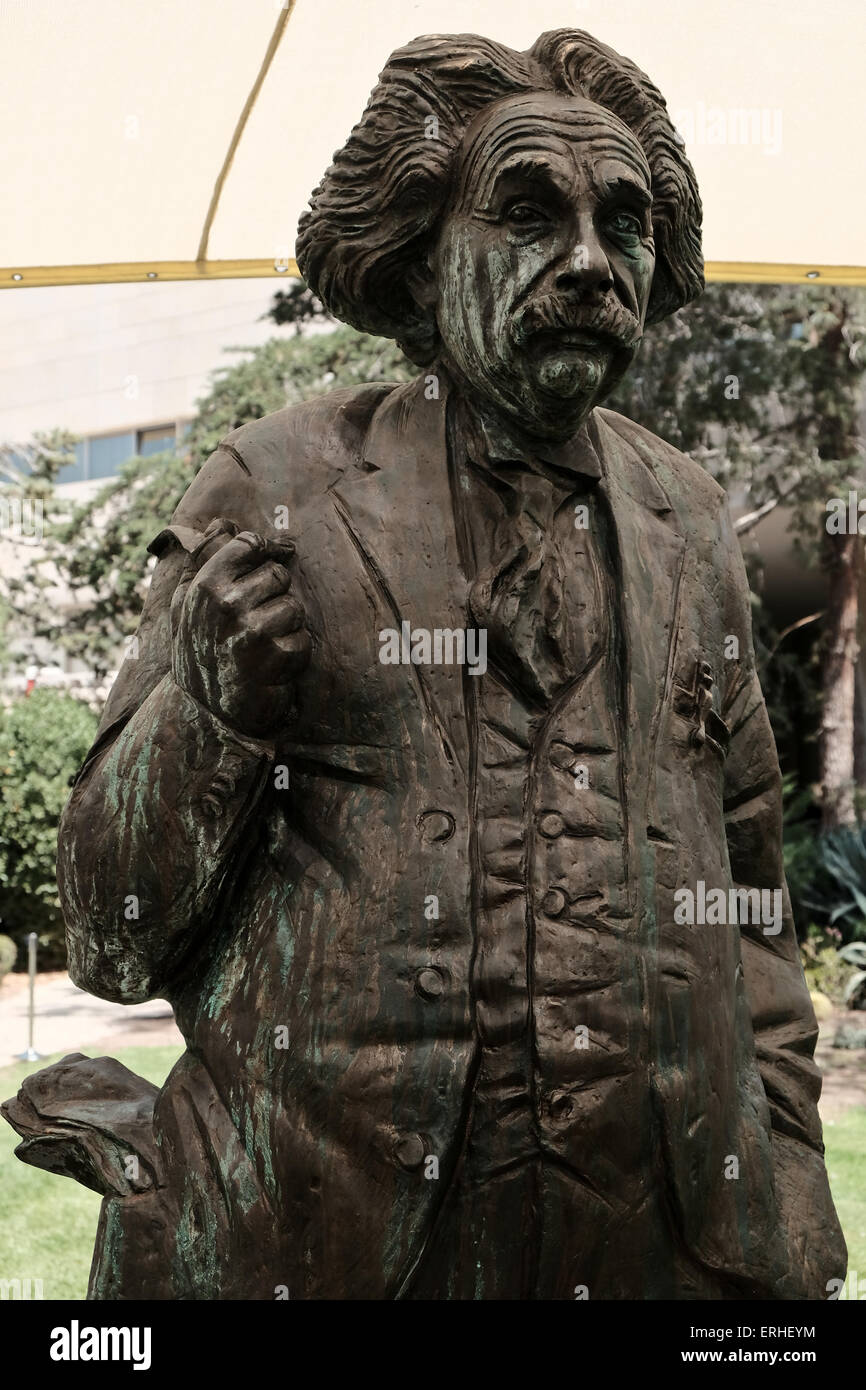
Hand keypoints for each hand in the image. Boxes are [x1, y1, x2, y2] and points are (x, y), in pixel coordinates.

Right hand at [171, 518, 310, 737]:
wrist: (204, 712)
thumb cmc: (198, 650)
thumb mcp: (186, 604)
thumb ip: (202, 560)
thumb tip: (222, 524)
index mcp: (205, 584)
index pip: (249, 543)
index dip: (265, 550)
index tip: (273, 558)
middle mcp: (227, 603)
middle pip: (278, 574)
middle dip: (274, 597)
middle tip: (254, 623)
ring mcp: (252, 630)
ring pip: (294, 607)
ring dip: (285, 628)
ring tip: (262, 646)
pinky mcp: (276, 656)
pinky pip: (303, 638)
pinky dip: (294, 654)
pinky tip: (271, 666)